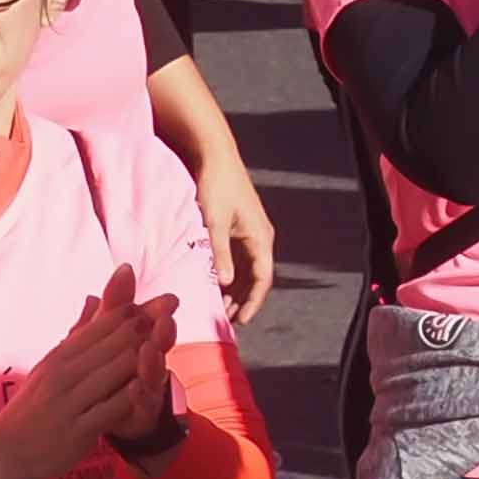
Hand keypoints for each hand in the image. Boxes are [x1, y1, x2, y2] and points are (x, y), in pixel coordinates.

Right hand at [0, 275, 177, 478]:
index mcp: (58, 357)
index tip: (160, 301)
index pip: (100, 326)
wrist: (3, 453)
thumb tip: (95, 298)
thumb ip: (77, 335)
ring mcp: (70, 403)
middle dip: (144, 328)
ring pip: (115, 371)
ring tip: (164, 343)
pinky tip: (148, 387)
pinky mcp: (78, 431)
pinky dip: (132, 396)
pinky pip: (111, 408)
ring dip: (142, 357)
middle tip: (170, 313)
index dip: (132, 312)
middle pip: (112, 344)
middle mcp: (63, 375)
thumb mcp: (50, 367)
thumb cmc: (32, 406)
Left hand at [194, 144, 274, 319]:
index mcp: (260, 237)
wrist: (216, 157)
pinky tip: (218, 283)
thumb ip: (221, 254)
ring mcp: (251, 232)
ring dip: (237, 289)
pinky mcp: (241, 228)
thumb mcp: (215, 223)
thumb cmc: (217, 187)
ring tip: (220, 306)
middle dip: (245, 300)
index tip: (241, 321)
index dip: (254, 302)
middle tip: (226, 320)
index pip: (263, 279)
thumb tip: (228, 283)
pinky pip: (241, 259)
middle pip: (258, 278)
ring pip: (249, 270)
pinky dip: (232, 274)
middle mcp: (260, 237)